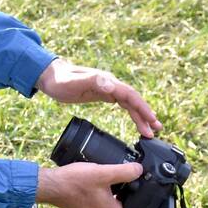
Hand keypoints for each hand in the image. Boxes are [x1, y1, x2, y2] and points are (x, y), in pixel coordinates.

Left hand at [36, 58, 161, 138]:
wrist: (51, 76)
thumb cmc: (61, 80)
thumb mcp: (75, 82)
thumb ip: (93, 81)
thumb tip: (113, 86)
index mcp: (107, 81)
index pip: (130, 95)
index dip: (142, 108)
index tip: (152, 120)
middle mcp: (111, 84)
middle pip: (134, 100)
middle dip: (146, 115)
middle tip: (156, 130)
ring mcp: (108, 89)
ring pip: (130, 104)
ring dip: (141, 116)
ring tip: (150, 130)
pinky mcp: (104, 94)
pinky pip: (122, 105)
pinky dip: (131, 113)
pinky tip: (137, 121)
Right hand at [36, 162, 145, 207]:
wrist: (49, 186)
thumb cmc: (73, 182)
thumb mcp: (102, 173)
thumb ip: (123, 172)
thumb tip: (140, 170)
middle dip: (132, 204)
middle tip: (138, 189)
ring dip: (117, 199)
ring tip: (120, 183)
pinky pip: (99, 206)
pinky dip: (104, 198)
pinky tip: (101, 184)